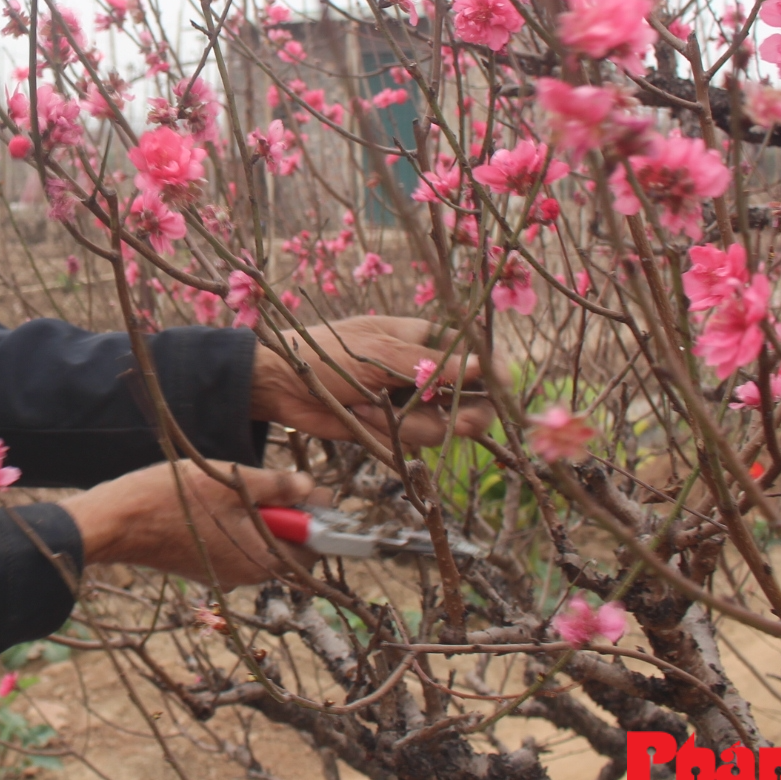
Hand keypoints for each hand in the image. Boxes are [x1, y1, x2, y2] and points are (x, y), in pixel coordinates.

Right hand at [61, 460, 315, 586]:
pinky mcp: (205, 564)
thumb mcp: (232, 483)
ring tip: (238, 485)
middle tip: (273, 481)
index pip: (312, 547)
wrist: (117, 522)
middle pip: (286, 544)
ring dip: (258, 515)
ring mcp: (224, 571)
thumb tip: (309, 487)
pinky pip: (235, 544)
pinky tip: (217, 499)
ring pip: (258, 541)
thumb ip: (277, 486)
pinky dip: (236, 523)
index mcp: (260, 560)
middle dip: (285, 512)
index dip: (315, 516)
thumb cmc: (173, 500)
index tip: (307, 487)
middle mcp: (247, 574)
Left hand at [250, 316, 493, 448]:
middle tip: (461, 425)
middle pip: (473, 399)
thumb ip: (432, 365)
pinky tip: (362, 416)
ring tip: (370, 406)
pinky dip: (390, 432)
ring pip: (444, 426)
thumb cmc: (327, 352)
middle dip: (468, 414)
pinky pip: (412, 440)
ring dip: (412, 423)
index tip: (499, 389)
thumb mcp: (381, 354)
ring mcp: (411, 402)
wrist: (281, 384)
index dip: (493, 374)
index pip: (477, 355)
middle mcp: (424, 371)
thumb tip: (484, 366)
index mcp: (425, 339)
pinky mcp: (394, 428)